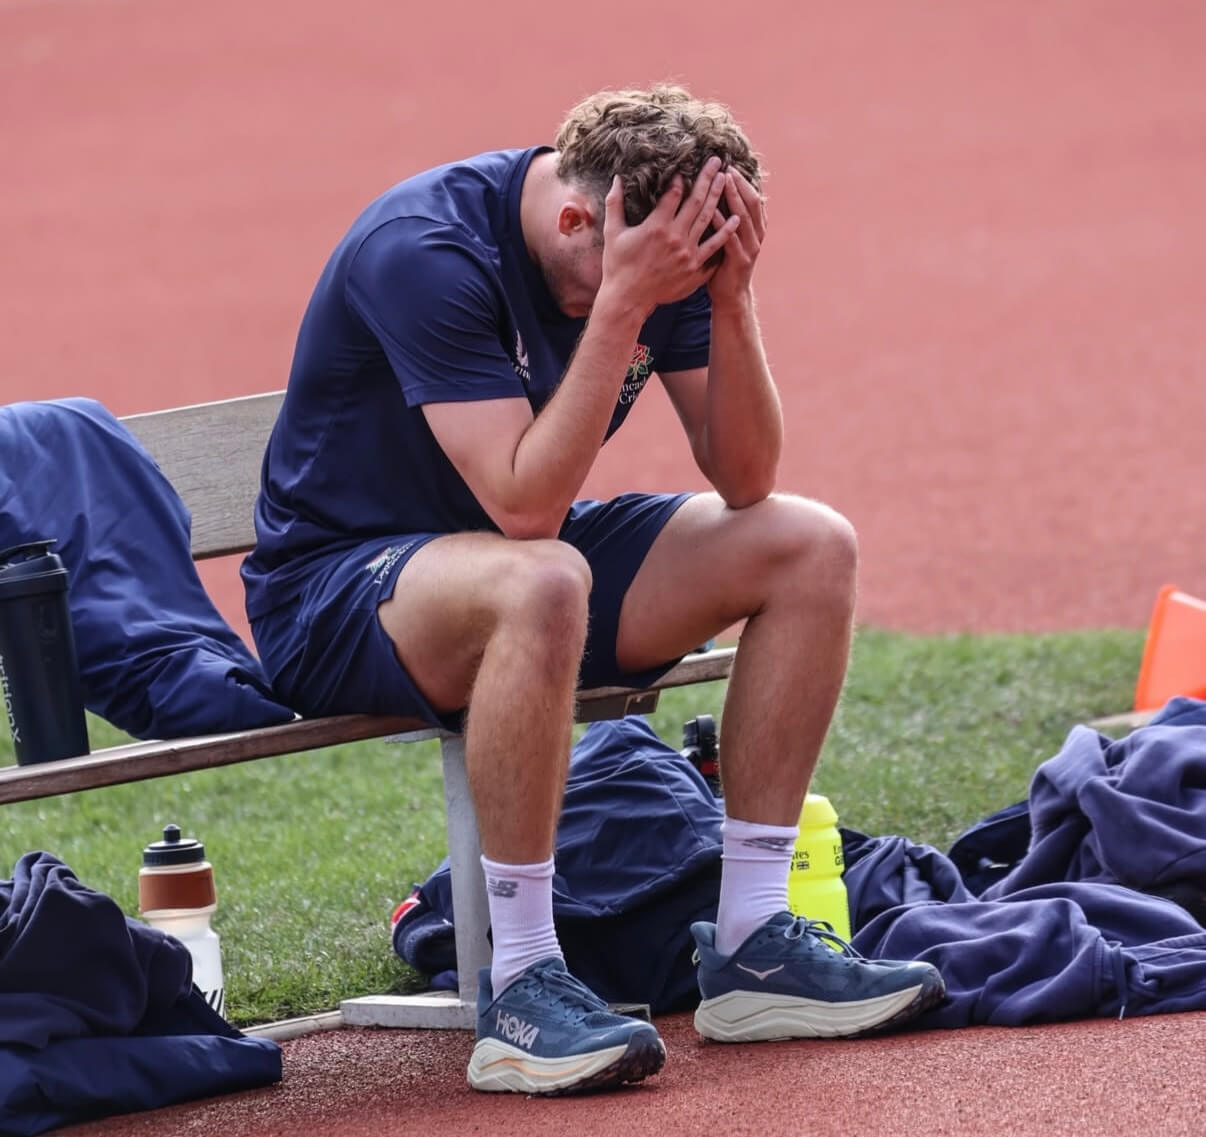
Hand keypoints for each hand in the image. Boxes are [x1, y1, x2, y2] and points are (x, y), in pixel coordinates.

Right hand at [598, 156, 739, 316]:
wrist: (628, 300)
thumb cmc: (617, 266)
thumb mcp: (612, 233)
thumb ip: (615, 203)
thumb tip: (616, 178)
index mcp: (656, 226)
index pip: (674, 194)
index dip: (681, 178)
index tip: (687, 166)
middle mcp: (675, 237)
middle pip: (697, 201)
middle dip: (708, 179)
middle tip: (717, 162)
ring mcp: (688, 253)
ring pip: (709, 220)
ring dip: (719, 198)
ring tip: (727, 180)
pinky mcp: (695, 269)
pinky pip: (714, 247)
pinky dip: (726, 232)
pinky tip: (736, 219)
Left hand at [706, 168, 766, 307]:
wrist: (730, 296)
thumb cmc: (724, 264)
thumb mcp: (729, 238)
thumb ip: (728, 219)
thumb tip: (716, 194)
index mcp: (756, 228)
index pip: (753, 198)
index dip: (744, 181)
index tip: (730, 166)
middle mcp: (756, 235)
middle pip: (751, 203)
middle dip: (739, 184)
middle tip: (726, 167)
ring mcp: (750, 248)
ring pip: (743, 217)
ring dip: (733, 197)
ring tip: (721, 180)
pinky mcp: (739, 261)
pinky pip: (731, 238)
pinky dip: (723, 223)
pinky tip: (713, 210)